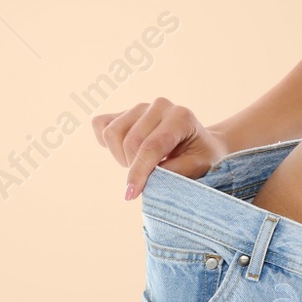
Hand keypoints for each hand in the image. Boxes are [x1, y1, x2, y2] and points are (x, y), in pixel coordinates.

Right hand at [92, 97, 229, 200]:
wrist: (200, 142)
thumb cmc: (201, 157)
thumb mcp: (197, 168)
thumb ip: (172, 172)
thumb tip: (146, 179)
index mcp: (180, 117)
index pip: (151, 146)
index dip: (138, 172)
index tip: (131, 195)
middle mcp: (160, 106)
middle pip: (130, 142)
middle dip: (132, 168)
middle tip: (145, 179)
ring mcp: (141, 106)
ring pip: (112, 133)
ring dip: (120, 157)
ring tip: (139, 164)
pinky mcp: (126, 111)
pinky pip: (101, 124)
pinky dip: (106, 142)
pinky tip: (122, 153)